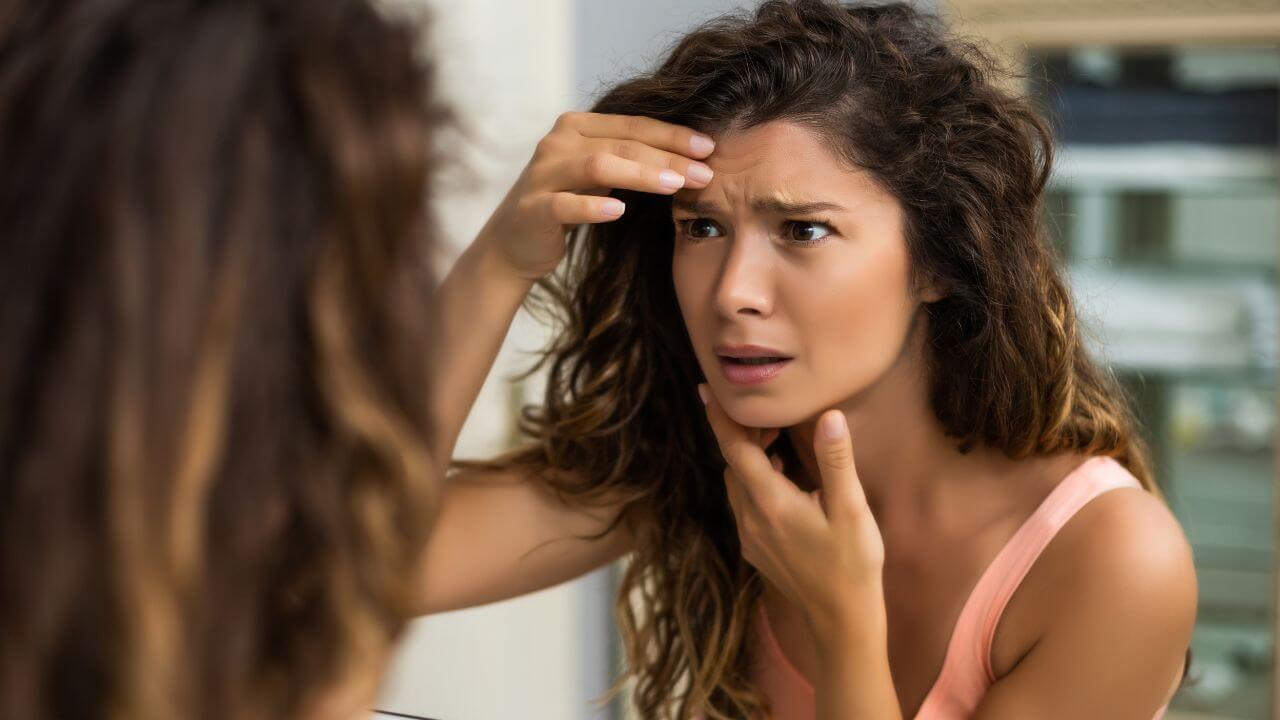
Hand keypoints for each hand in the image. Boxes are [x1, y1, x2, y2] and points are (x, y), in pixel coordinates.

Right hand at [477, 112, 716, 281]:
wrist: (513, 244)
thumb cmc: (566, 205)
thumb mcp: (599, 176)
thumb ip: (631, 160)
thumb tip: (693, 158)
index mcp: (576, 127)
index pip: (633, 125)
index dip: (673, 134)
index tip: (710, 147)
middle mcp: (557, 143)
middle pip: (621, 143)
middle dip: (668, 156)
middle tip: (705, 172)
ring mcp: (542, 175)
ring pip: (597, 165)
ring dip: (640, 174)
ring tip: (675, 185)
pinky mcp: (533, 209)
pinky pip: (565, 204)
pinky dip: (593, 206)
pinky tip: (619, 211)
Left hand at [698, 383, 886, 636]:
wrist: (840, 621)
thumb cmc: (852, 565)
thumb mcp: (851, 510)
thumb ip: (836, 461)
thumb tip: (829, 416)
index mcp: (770, 503)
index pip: (734, 449)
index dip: (718, 418)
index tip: (704, 390)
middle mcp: (750, 518)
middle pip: (732, 463)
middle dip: (744, 434)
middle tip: (771, 416)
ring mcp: (750, 536)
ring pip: (736, 483)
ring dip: (749, 459)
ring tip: (778, 441)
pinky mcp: (756, 549)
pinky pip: (744, 504)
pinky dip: (754, 481)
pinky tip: (783, 479)